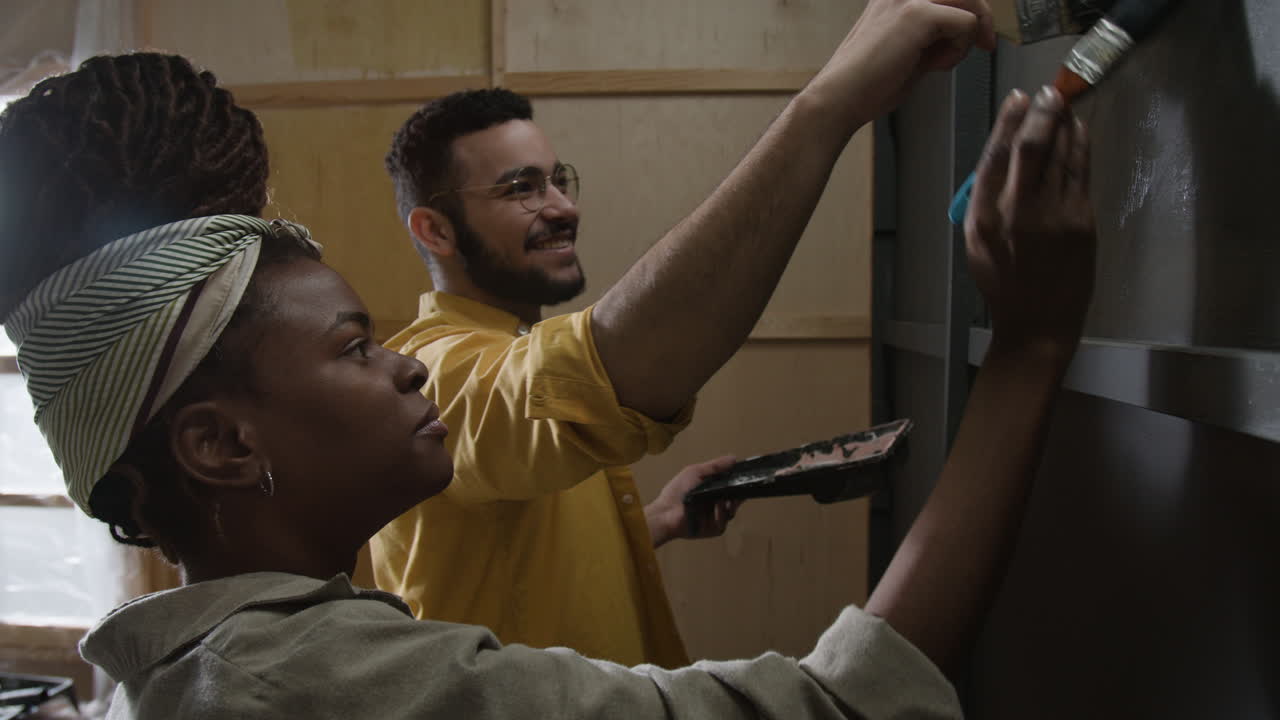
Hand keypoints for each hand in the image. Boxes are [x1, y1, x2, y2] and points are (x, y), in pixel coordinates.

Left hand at [645, 455, 741, 548]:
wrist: (666, 512)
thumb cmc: (678, 491)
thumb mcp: (695, 472)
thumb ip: (714, 466)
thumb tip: (734, 458)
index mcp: (711, 491)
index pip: (730, 487)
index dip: (737, 483)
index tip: (744, 478)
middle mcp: (715, 505)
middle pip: (734, 500)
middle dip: (737, 495)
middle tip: (739, 491)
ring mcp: (714, 518)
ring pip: (730, 511)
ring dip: (729, 504)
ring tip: (723, 500)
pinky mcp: (713, 530)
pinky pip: (723, 523)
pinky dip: (720, 516)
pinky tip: (715, 510)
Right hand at [806, 0, 996, 127]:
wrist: (841, 97)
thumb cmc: (868, 82)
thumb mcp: (909, 50)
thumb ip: (935, 35)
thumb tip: (967, 33)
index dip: (971, 9)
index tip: (978, 35)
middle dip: (981, 18)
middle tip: (985, 44)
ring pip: (970, 1)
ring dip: (969, 34)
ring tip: (947, 61)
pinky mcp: (917, 14)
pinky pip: (965, 23)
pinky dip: (959, 49)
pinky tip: (937, 67)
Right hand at [965, 86, 1095, 356]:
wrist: (1037, 323)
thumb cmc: (1003, 283)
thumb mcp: (978, 242)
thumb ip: (987, 200)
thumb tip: (1003, 155)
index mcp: (984, 218)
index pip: (996, 156)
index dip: (1008, 121)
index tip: (1017, 98)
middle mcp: (1018, 212)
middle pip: (1032, 147)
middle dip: (1042, 113)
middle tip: (1048, 92)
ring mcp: (1055, 216)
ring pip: (1062, 154)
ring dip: (1065, 124)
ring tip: (1063, 106)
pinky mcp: (1082, 222)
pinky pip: (1081, 173)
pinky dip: (1080, 146)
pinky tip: (1078, 132)